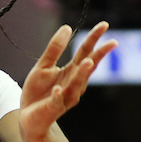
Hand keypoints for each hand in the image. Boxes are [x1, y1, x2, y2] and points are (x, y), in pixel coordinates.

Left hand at [20, 22, 116, 139]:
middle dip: (99, 56)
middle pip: (87, 67)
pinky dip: (58, 95)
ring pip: (76, 84)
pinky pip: (57, 101)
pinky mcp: (53, 108)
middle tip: (112, 43)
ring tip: (89, 61)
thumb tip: (67, 27)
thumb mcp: (43, 66)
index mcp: (71, 71)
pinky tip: (58, 89)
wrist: (28, 116)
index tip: (104, 25)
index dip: (94, 39)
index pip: (85, 52)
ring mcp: (66, 96)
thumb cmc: (38, 91)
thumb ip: (54, 49)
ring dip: (82, 73)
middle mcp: (74, 83)